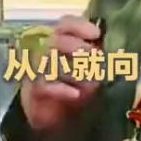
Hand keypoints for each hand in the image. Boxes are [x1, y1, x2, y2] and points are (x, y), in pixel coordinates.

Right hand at [20, 15, 102, 133]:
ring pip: (49, 61)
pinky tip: (75, 94)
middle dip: (77, 46)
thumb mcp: (90, 68)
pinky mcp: (34, 90)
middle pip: (56, 39)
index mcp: (59, 39)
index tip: (96, 33)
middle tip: (94, 55)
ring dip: (72, 69)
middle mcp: (45, 50)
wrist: (54, 116)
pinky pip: (43, 85)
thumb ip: (95, 54)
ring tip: (90, 79)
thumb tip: (106, 42)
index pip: (65, 24)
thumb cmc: (73, 85)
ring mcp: (37, 69)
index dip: (80, 26)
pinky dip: (61, 89)